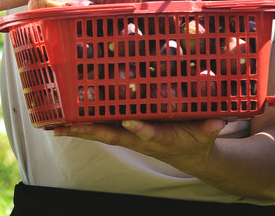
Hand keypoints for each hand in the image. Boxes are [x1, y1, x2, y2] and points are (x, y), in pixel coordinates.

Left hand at [53, 118, 225, 170]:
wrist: (188, 154)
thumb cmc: (196, 139)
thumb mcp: (207, 134)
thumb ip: (210, 126)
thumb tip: (219, 120)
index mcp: (160, 137)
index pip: (149, 133)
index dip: (140, 128)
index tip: (130, 121)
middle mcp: (139, 138)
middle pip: (113, 135)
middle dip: (93, 130)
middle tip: (71, 126)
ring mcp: (129, 136)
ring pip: (101, 132)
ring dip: (79, 129)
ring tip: (55, 125)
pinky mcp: (124, 132)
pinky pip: (99, 127)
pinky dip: (80, 125)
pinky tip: (59, 122)